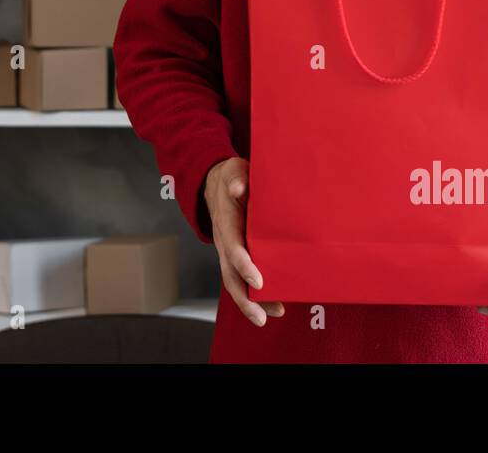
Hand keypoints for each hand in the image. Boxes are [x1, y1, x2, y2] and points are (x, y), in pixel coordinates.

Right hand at [204, 157, 284, 325]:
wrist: (214, 183)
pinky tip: (273, 305)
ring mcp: (227, 251)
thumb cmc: (231, 177)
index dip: (244, 265)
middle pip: (230, 276)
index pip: (233, 248)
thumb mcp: (233, 171)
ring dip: (249, 303)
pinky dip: (254, 295)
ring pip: (234, 282)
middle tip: (263, 316)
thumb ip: (237, 178)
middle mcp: (224, 242)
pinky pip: (241, 279)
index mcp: (226, 223)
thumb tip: (238, 187)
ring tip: (268, 317)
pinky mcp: (235, 256)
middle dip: (245, 298)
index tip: (259, 281)